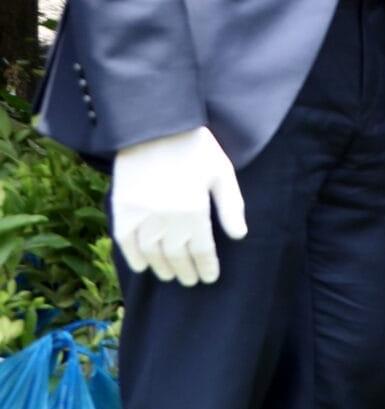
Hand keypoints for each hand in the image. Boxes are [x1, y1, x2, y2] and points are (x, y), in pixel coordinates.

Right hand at [111, 127, 248, 285]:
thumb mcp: (222, 172)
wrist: (155, 126)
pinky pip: (125, 241)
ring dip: (162, 268)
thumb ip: (231, 205)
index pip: (202, 250)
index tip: (210, 278)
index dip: (206, 267)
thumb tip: (239, 236)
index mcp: (194, 210)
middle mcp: (167, 218)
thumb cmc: (195, 148)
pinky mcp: (122, 208)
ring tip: (170, 275)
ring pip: (152, 252)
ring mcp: (141, 214)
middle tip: (191, 281)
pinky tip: (142, 267)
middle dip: (186, 271)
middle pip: (177, 255)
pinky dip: (133, 257)